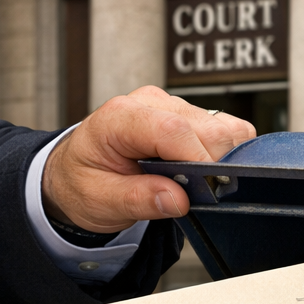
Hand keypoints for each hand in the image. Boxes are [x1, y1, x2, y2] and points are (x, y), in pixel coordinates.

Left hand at [42, 86, 254, 234]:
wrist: (76, 173)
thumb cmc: (83, 181)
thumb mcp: (100, 200)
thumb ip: (138, 199)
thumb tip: (178, 199)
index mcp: (120, 116)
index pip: (174, 130)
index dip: (199, 161)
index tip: (207, 191)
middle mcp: (150, 103)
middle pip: (208, 128)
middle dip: (213, 166)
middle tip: (195, 194)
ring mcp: (173, 106)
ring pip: (224, 128)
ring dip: (220, 160)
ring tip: (192, 182)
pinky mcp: (190, 116)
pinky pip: (227, 129)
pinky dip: (225, 154)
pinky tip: (201, 171)